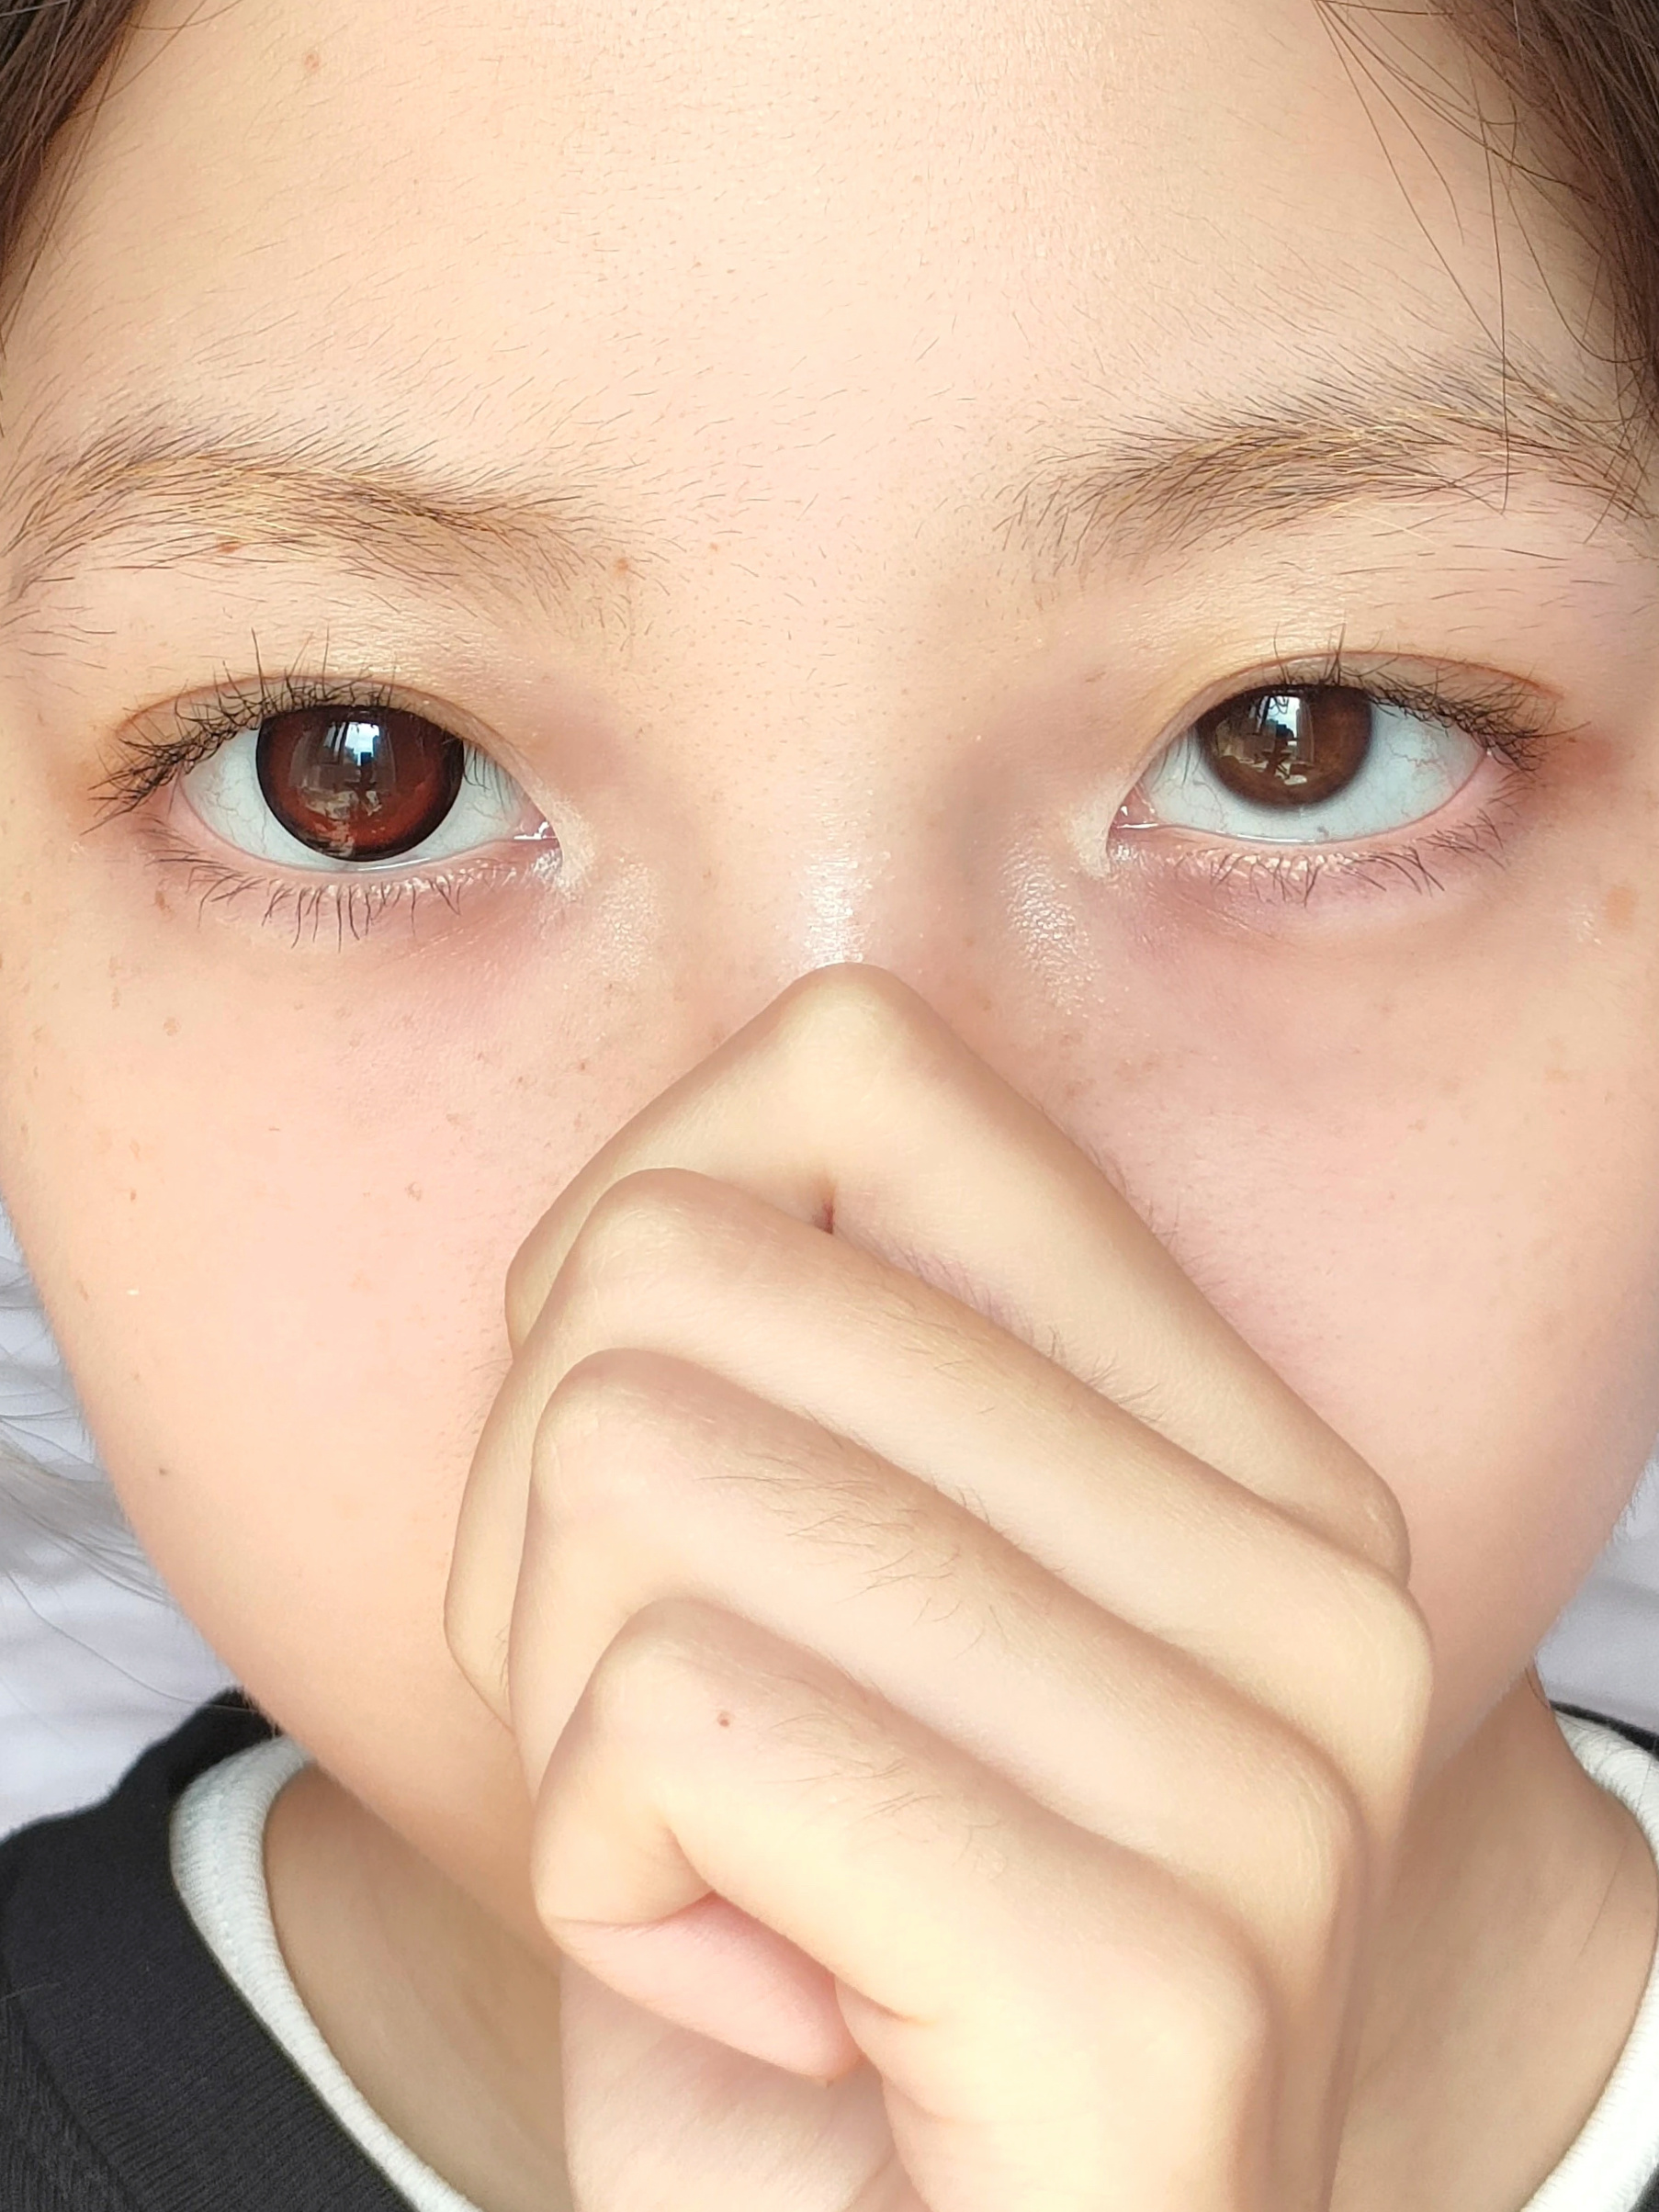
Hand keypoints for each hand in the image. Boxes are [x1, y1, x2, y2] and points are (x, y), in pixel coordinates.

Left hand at [445, 966, 1431, 2211]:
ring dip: (565, 1715)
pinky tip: (763, 2000)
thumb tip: (647, 1214)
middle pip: (677, 1282)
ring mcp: (1257, 1781)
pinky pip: (658, 1727)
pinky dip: (602, 1884)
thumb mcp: (827, 1628)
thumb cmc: (845, 1977)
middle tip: (669, 1745)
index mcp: (1249, 1462)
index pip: (864, 1081)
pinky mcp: (1144, 1979)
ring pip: (633, 1475)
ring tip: (724, 1866)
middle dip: (546, 1534)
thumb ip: (791, 1392)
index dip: (628, 1250)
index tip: (631, 1470)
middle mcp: (1300, 1583)